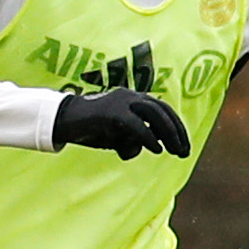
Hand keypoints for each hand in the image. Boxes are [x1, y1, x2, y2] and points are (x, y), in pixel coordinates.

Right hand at [50, 89, 190, 160]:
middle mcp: (130, 96)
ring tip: (174, 152)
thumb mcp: (118, 134)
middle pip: (162, 111)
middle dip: (176, 132)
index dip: (176, 127)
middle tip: (184, 153)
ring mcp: (120, 101)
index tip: (184, 145)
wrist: (63, 121)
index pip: (162, 109)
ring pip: (154, 115)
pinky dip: (148, 138)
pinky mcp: (111, 112)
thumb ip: (137, 136)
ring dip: (168, 134)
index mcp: (133, 98)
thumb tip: (156, 144)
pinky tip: (156, 150)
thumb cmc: (91, 129)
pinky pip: (136, 125)